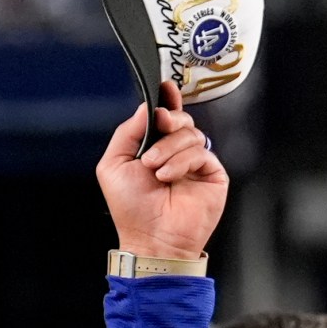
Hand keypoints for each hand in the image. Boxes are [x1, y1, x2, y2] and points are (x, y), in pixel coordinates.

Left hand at [97, 83, 227, 261]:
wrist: (151, 239)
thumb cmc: (132, 209)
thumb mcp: (114, 164)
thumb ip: (128, 131)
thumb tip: (148, 106)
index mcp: (155, 147)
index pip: (166, 115)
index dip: (167, 100)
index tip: (165, 89)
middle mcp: (176, 153)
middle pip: (181, 118)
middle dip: (169, 119)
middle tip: (159, 127)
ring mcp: (196, 163)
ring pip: (191, 133)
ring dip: (169, 148)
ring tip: (155, 169)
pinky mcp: (213, 174)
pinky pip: (202, 151)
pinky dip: (182, 161)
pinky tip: (168, 177)